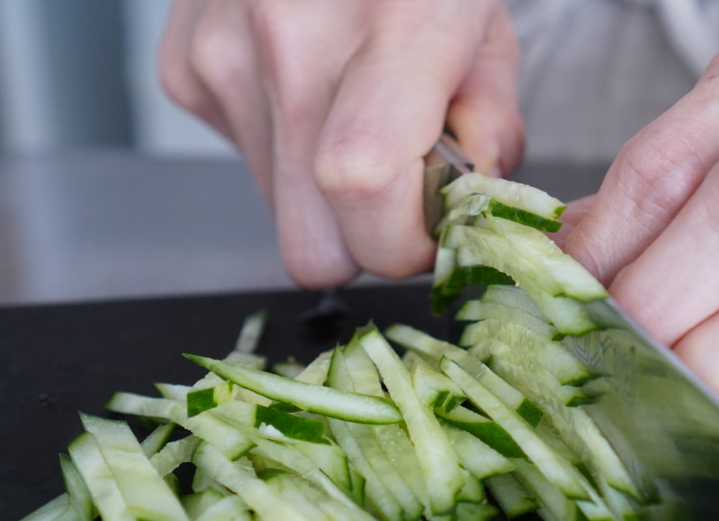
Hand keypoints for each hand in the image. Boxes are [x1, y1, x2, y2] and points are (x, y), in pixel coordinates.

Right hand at [159, 0, 523, 287]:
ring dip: (322, 192)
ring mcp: (222, 58)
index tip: (427, 229)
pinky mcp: (184, 70)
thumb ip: (489, 126)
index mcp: (392, 30)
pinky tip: (305, 88)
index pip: (365, 193)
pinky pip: (248, 163)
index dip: (401, 242)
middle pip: (312, 246)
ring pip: (280, 213)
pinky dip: (285, 148)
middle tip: (395, 185)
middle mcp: (289, 45)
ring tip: (349, 111)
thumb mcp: (486, 29)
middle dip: (363, 239)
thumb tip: (461, 202)